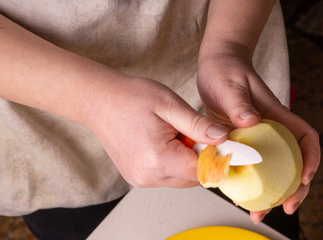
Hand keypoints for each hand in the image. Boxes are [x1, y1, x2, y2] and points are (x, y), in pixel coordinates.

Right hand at [84, 76, 228, 187]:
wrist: (97, 100)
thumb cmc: (129, 97)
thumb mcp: (169, 104)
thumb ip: (198, 125)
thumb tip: (222, 139)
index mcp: (158, 159)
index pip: (203, 170)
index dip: (218, 156)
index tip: (225, 143)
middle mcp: (148, 176)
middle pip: (193, 178)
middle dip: (201, 157)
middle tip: (193, 131)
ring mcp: (140, 179)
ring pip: (180, 178)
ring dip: (187, 160)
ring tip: (174, 134)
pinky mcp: (136, 176)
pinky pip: (166, 176)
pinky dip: (173, 162)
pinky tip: (163, 142)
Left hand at [197, 48, 319, 222]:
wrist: (216, 65)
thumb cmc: (225, 70)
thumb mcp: (230, 84)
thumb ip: (239, 103)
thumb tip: (250, 121)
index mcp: (274, 114)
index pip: (304, 136)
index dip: (311, 158)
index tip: (303, 178)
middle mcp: (268, 128)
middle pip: (291, 160)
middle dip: (292, 187)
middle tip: (283, 208)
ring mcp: (254, 136)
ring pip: (270, 167)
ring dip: (268, 191)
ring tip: (258, 211)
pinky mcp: (238, 139)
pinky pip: (247, 164)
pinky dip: (246, 181)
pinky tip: (237, 194)